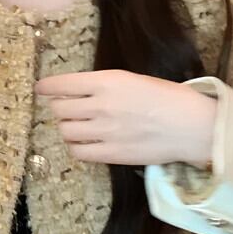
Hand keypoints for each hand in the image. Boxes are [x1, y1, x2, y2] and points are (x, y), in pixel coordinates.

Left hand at [35, 69, 216, 167]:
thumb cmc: (168, 97)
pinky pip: (77, 152)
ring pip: (65, 130)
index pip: (62, 84)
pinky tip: (84, 142)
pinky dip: (76, 146)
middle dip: (60, 107)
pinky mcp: (110, 154)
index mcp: (107, 81)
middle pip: (59, 108)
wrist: (192, 126)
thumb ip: (105, 85)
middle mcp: (100, 105)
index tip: (41, 88)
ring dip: (67, 127)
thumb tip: (81, 91)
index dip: (47, 87)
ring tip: (78, 126)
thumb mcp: (134, 79)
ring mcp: (103, 131)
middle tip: (67, 108)